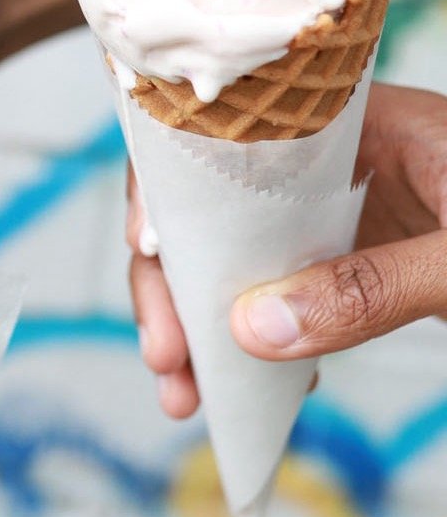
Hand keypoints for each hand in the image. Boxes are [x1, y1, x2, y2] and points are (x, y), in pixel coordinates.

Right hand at [128, 83, 446, 416]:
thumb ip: (370, 289)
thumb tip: (251, 331)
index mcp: (354, 122)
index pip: (226, 135)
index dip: (169, 188)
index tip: (147, 252)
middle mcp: (332, 159)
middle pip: (211, 205)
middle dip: (173, 283)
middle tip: (165, 360)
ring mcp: (341, 209)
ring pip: (234, 253)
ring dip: (200, 320)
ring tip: (184, 394)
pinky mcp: (355, 256)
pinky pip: (278, 290)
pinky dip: (252, 338)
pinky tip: (249, 386)